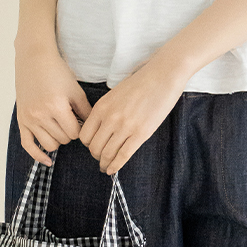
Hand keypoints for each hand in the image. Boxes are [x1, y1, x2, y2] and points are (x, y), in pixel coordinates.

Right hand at [15, 49, 91, 164]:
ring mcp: (29, 119)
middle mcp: (40, 115)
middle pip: (63, 140)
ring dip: (58, 140)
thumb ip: (86, 111)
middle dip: (69, 133)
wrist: (34, 59)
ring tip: (60, 127)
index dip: (80, 129)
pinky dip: (38, 156)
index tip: (80, 120)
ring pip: (49, 145)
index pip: (74, 133)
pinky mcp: (21, 120)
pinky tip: (47, 161)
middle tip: (70, 120)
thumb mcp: (76, 90)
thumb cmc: (57, 72)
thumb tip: (93, 130)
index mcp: (56, 106)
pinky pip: (28, 145)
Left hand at [79, 46, 185, 171]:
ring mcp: (125, 126)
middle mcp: (110, 118)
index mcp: (101, 107)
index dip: (88, 144)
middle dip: (96, 155)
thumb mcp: (115, 94)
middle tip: (100, 158)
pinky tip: (113, 170)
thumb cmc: (140, 83)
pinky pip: (123, 155)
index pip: (84, 135)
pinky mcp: (140, 133)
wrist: (162, 76)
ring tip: (106, 166)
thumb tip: (100, 129)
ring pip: (107, 154)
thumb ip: (105, 111)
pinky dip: (116, 166)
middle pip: (94, 147)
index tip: (93, 146)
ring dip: (105, 163)